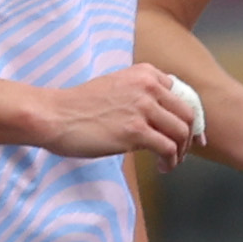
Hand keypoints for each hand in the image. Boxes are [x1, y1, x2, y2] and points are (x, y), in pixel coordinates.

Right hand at [39, 63, 201, 163]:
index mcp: (144, 73)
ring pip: (181, 133)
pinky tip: (163, 168)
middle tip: (182, 151)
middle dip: (189, 137)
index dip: (189, 118)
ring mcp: (143, 108)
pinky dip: (170, 161)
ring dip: (181, 152)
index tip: (189, 133)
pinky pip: (167, 148)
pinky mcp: (135, 131)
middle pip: (187, 115)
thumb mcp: (115, 87)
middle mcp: (148, 87)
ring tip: (171, 162)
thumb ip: (140, 94)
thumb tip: (163, 116)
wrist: (53, 116)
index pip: (182, 96)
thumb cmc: (78, 106)